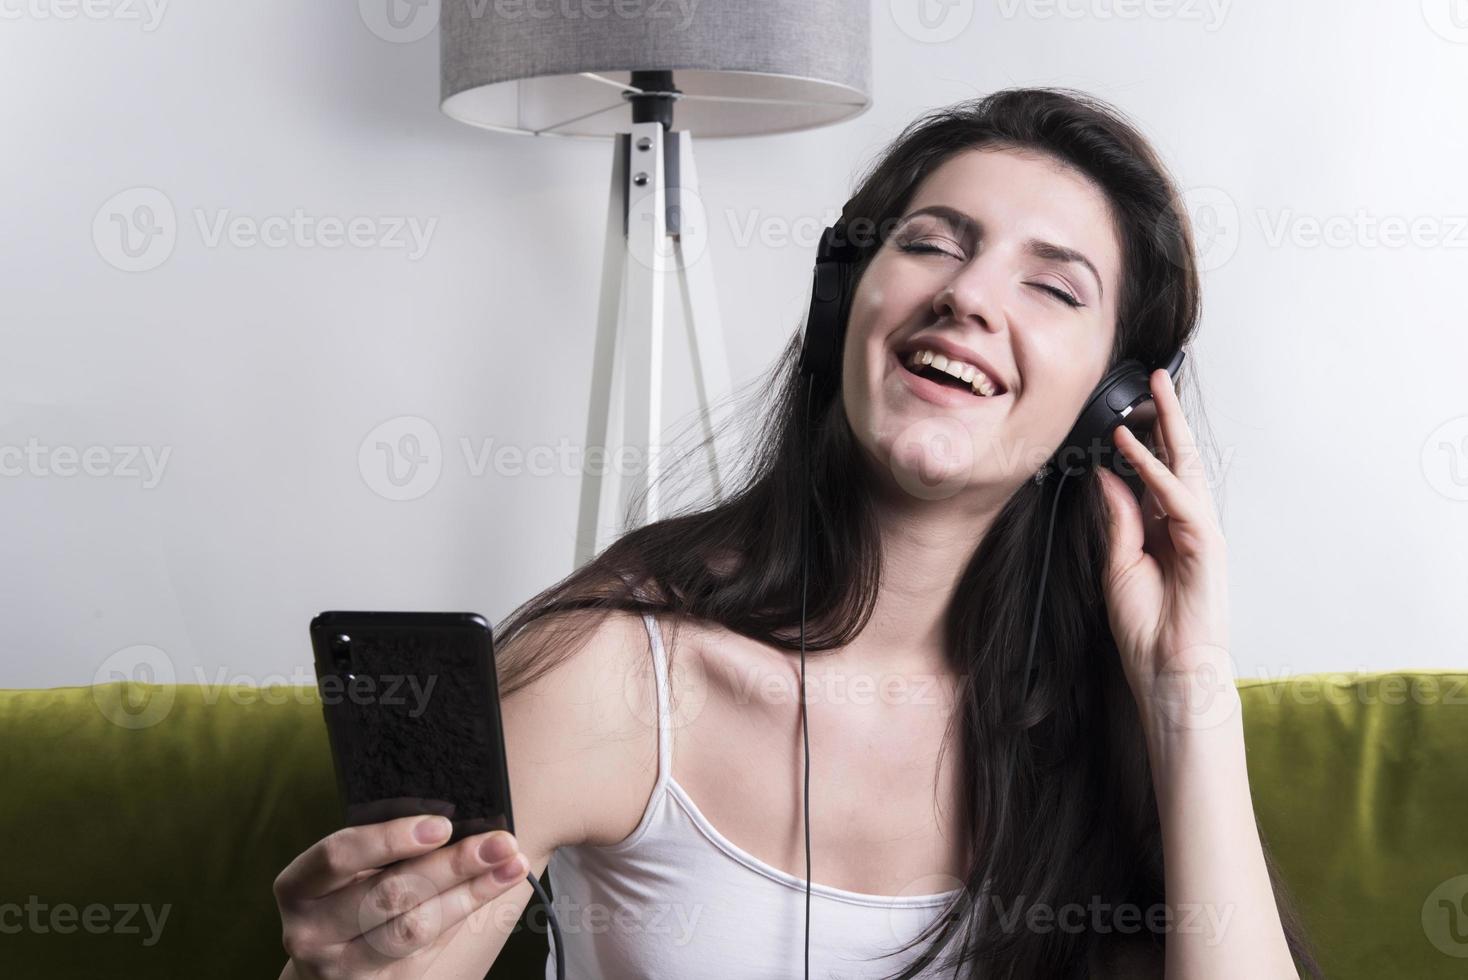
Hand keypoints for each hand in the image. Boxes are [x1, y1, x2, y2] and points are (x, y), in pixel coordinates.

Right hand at [274, 815, 528, 978]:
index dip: (390, 838)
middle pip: (388, 895)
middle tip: (500, 841)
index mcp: (297, 888)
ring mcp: (340, 969)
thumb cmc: (345, 900)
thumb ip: (385, 850)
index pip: (339, 856)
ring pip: (414, 927)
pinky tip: (494, 888)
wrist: (328, 971)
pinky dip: (466, 913)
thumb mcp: (348, 873)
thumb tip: (456, 821)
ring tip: (511, 864)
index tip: (443, 825)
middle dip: (451, 865)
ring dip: (471, 892)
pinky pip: (429, 949)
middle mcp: (309, 933)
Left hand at [1096, 369, 1236, 730]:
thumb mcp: (1118, 564)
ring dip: (1168, 428)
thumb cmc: (1148, 629)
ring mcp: (1200, 532)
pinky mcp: (1206, 545)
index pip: (1157, 473)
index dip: (1142, 440)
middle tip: (1153, 380)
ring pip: (1185, 468)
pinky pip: (1178, 498)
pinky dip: (1155, 471)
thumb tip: (1106, 475)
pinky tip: (1133, 448)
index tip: (1122, 411)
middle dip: (1166, 418)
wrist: (1169, 673)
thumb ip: (1116, 518)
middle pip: (1178, 460)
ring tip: (1153, 392)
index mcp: (1166, 530)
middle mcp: (1187, 525)